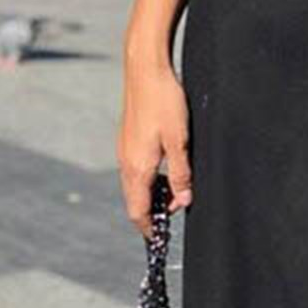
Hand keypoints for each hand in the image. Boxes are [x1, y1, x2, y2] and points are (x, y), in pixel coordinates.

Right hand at [118, 64, 192, 240]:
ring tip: (176, 187)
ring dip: (153, 192)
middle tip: (176, 209)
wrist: (145, 69)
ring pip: (135, 184)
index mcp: (137, 168)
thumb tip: (183, 201)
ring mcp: (125, 149)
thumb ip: (181, 172)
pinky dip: (149, 176)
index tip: (161, 238)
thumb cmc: (164, 101)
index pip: (138, 212)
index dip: (150, 229)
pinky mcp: (128, 137)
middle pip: (135, 200)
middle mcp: (126, 162)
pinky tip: (166, 164)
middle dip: (153, 211)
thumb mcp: (179, 139)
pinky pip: (135, 168)